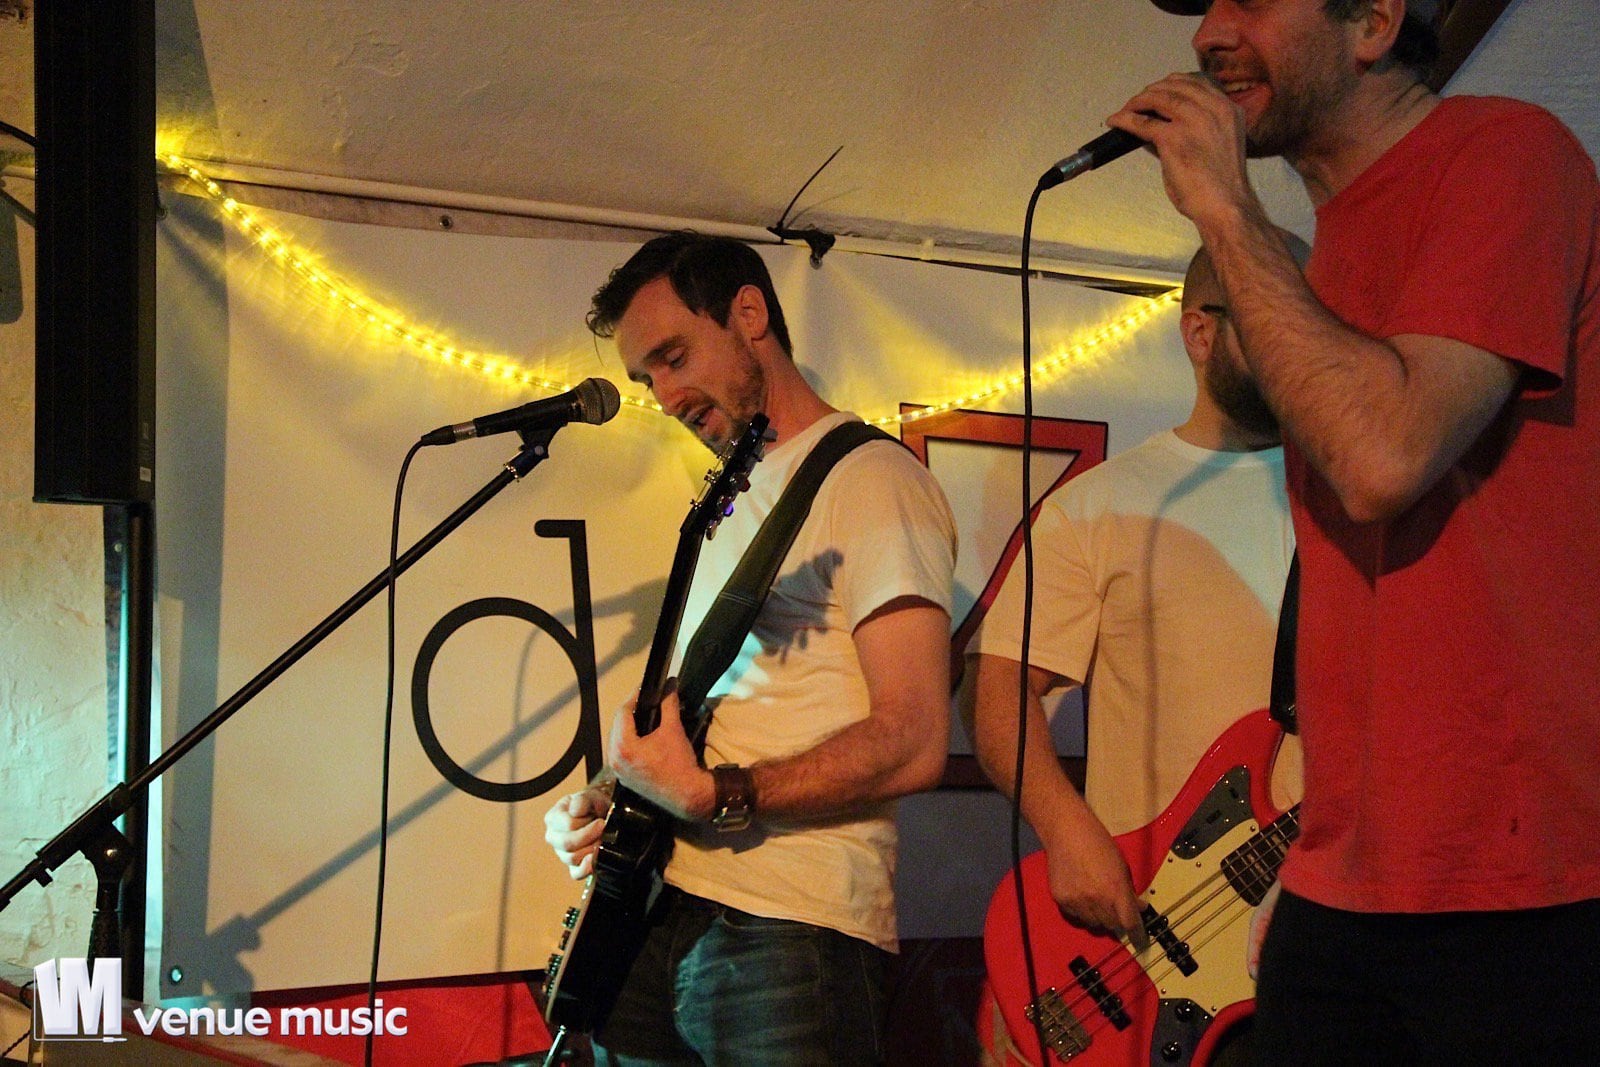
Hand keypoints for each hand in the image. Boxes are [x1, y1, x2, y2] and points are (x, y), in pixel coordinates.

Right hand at [543, 786, 610, 878]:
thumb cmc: (592, 805)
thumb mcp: (589, 796)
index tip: (600, 819)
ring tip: (601, 838)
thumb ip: (582, 800)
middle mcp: (553, 837)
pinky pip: (576, 873)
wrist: (601, 813)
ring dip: (591, 848)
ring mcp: (562, 853)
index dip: (586, 822)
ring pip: (572, 858)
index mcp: (553, 818)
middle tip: (603, 828)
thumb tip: (576, 811)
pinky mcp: (573, 866)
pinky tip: (594, 859)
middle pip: (567, 843)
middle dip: (589, 836)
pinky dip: (586, 868)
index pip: (568, 825)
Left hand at [607, 686, 714, 821]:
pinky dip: (629, 741)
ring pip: (617, 739)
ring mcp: (619, 771)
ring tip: (644, 716)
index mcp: (624, 747)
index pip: (622, 713)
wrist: (688, 794)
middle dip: (630, 711)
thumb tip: (670, 685)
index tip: (643, 689)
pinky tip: (641, 736)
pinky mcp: (625, 778)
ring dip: (628, 726)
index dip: (634, 697)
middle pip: (617, 725)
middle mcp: (616, 759)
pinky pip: (621, 753)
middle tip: (645, 700)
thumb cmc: (679, 765)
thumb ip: (668, 704)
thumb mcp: (673, 730)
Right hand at [1043, 809, 1145, 943]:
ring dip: (1098, 917)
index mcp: (1115, 889)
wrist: (1066, 832)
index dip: (1137, 934)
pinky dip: (1081, 912)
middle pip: (1111, 926)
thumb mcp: (1121, 865)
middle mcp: (1097, 900)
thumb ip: (1129, 890)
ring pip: (1092, 924)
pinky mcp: (1061, 900)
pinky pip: (1075, 917)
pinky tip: (1081, 897)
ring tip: (1096, 901)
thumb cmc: (1098, 843)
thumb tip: (1138, 908)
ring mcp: (1077, 901)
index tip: (1140, 941)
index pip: (1129, 922)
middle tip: (1114, 909)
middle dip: (1116, 920)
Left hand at [1106, 72, 1254, 227]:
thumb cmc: (1221, 185)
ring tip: (1125, 110)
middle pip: (1173, 85)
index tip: (1158, 90)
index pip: (1195, 82)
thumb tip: (1158, 125)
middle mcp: (1213, 109)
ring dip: (1136, 102)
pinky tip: (1116, 121)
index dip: (1171, 84)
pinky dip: (1125, 119)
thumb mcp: (1216, 144)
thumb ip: (1193, 129)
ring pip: (1157, 98)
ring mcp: (1193, 121)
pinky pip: (1141, 122)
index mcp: (1228, 109)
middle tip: (1137, 102)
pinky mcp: (1173, 138)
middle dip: (1151, 91)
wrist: (1225, 205)